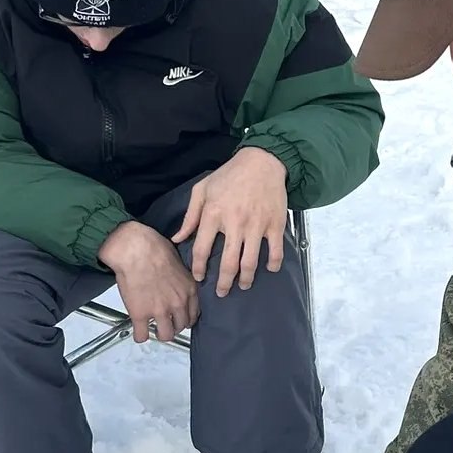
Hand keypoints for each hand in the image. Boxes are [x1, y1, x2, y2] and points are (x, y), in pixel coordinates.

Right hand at [98, 219, 198, 343]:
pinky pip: (142, 336)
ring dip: (160, 333)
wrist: (136, 250)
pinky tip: (138, 331)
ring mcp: (160, 311)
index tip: (179, 317)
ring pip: (166, 335)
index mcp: (189, 290)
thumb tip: (175, 280)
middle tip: (165, 321)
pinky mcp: (140, 315)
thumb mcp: (178, 261)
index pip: (193, 314)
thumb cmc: (154, 248)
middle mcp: (178, 304)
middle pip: (181, 326)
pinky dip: (140, 335)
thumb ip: (180, 277)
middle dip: (174, 325)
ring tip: (153, 328)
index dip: (185, 317)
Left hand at [173, 147, 286, 297]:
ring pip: (251, 262)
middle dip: (224, 283)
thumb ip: (190, 216)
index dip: (199, 268)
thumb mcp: (202, 190)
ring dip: (246, 279)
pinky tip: (269, 269)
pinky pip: (276, 251)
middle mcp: (235, 222)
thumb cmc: (229, 175)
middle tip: (222, 292)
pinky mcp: (275, 224)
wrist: (262, 161)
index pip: (202, 250)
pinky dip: (273, 264)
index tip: (200, 278)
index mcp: (213, 214)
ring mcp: (256, 225)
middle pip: (228, 263)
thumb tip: (177, 238)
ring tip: (243, 285)